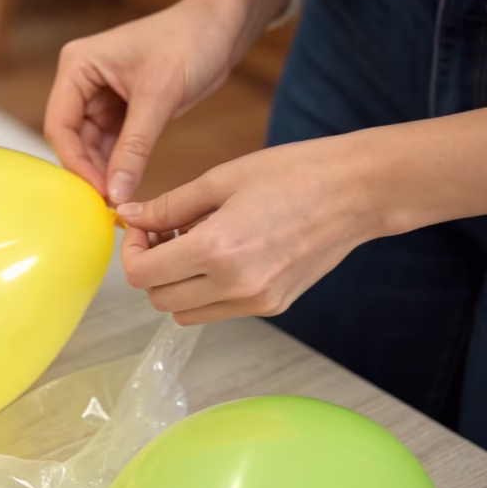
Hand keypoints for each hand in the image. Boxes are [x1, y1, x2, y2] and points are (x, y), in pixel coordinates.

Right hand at [44, 0, 241, 203]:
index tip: (98, 192)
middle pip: (72, 139)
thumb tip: (116, 192)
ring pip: (91, 146)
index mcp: (77, 66)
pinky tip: (128, 186)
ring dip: (104, 171)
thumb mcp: (159, 96)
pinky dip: (119, 165)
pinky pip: (112, 144)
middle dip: (89, 171)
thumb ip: (135, 147)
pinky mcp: (121, 109)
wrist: (220, 27)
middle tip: (109, 204)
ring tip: (119, 201)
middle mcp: (82, 81)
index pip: (60, 124)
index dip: (75, 162)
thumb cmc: (189, 42)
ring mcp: (100, 96)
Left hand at [118, 136, 387, 325]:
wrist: (357, 192)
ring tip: (194, 244)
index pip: (143, 276)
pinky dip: (206, 290)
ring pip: (186, 313)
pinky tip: (223, 254)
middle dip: (151, 268)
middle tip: (165, 233)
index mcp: (216, 250)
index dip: (132, 251)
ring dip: (177, 285)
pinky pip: (219, 310)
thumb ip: (169, 205)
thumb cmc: (293, 174)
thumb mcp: (221, 179)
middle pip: (159, 300)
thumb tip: (128, 216)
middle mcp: (234, 286)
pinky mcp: (273, 306)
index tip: (144, 228)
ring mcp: (256, 302)